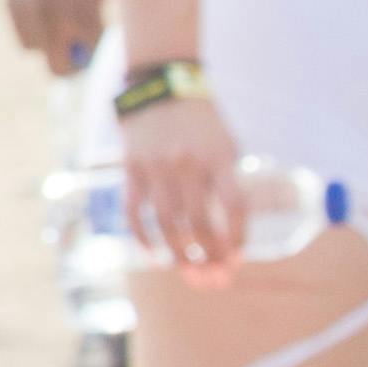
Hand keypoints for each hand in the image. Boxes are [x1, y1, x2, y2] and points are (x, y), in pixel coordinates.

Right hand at [121, 87, 254, 273]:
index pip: (233, 207)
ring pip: (166, 223)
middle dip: (208, 256)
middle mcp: (187, 164)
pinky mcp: (131, 168)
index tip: (236, 259)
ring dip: (178, 254)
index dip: (235, 238)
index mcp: (219, 157)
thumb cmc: (201, 121)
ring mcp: (156, 167)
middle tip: (214, 279)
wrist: (159, 87)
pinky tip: (154, 255)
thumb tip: (230, 227)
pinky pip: (134, 209)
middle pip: (197, 223)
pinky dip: (142, 236)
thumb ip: (228, 180)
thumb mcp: (227, 143)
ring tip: (189, 273)